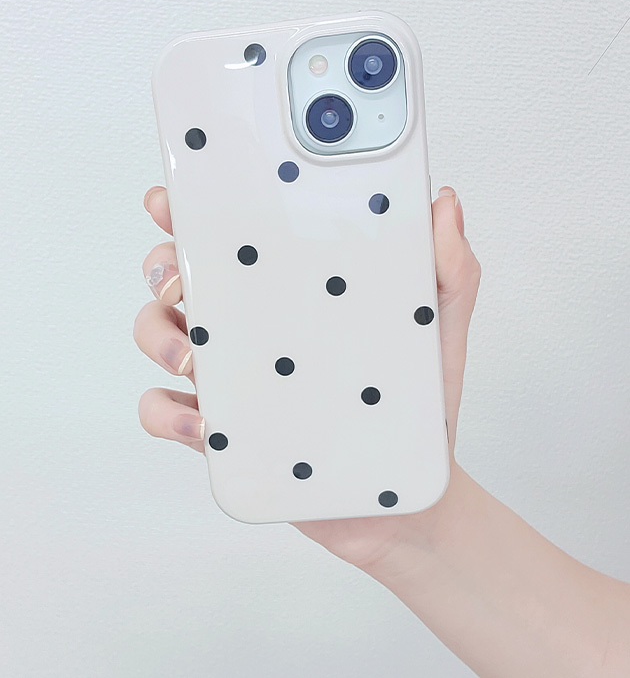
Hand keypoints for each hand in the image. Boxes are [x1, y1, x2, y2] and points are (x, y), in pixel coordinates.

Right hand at [134, 184, 480, 568]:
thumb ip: (448, 268)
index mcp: (291, 294)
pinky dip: (168, 415)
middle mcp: (251, 328)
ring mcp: (232, 378)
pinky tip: (203, 423)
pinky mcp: (222, 432)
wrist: (404, 492)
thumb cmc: (418, 405)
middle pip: (177, 278)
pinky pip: (165, 415)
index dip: (193, 212)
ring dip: (157, 336)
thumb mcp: (437, 330)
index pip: (232, 239)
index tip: (175, 201)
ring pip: (158, 336)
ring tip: (192, 359)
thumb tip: (443, 203)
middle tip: (180, 283)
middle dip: (161, 267)